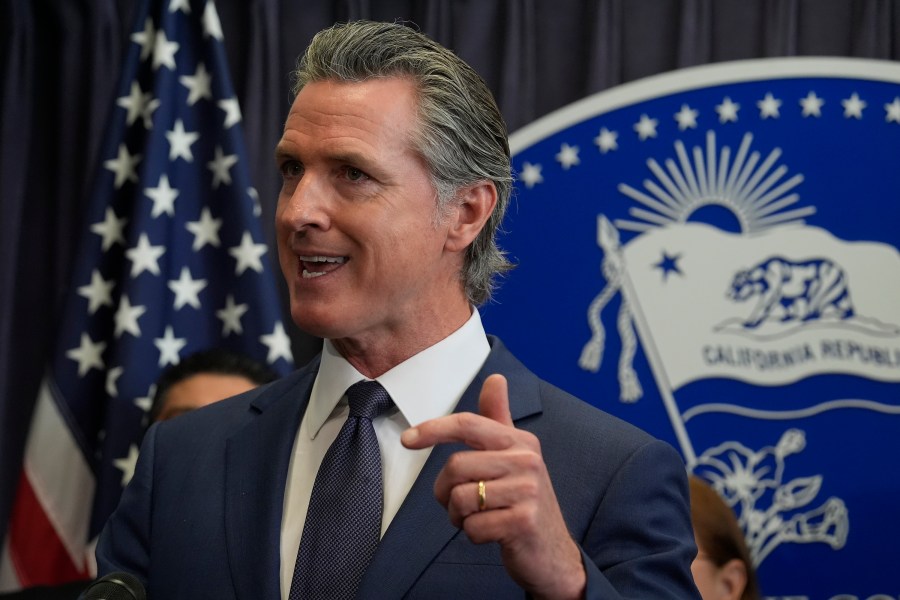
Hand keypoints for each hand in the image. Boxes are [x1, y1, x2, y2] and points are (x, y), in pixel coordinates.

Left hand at [401, 374, 585, 599]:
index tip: (407, 440)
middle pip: (456, 466)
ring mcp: (528, 492)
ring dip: (458, 516)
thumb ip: (499, 419)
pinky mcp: (523, 522)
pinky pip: (472, 526)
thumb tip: (495, 378)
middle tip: (459, 504)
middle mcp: (526, 461)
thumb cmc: (524, 502)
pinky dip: (473, 534)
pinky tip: (491, 534)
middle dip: (445, 491)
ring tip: (477, 518)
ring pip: (460, 498)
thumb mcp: (515, 457)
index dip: (433, 429)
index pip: (468, 424)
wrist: (553, 553)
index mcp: (520, 442)